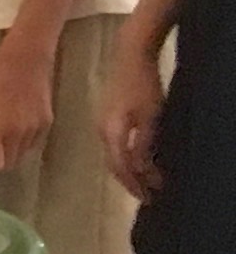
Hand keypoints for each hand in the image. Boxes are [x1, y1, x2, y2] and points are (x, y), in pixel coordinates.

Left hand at [0, 25, 57, 172]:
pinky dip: (24, 143)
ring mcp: (36, 130)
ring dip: (11, 152)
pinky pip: (34, 144)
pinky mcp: (48, 123)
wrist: (27, 59)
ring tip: (1, 136)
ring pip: (23, 155)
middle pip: (10, 163)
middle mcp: (19, 134)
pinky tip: (16, 128)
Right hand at [106, 49, 167, 200]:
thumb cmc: (143, 84)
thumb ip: (143, 145)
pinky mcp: (108, 116)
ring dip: (130, 169)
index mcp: (110, 133)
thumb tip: (141, 170)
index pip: (121, 168)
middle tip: (149, 194)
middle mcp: (102, 131)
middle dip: (131, 181)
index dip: (134, 185)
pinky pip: (116, 144)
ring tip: (147, 179)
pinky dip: (128, 156)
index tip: (149, 198)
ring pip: (115, 155)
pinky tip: (139, 158)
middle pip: (115, 164)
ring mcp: (103, 123)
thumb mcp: (150, 117)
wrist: (131, 55)